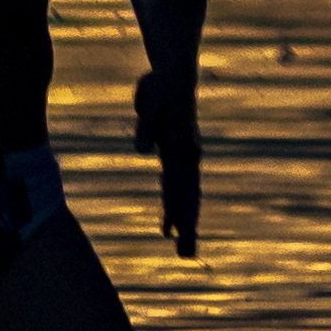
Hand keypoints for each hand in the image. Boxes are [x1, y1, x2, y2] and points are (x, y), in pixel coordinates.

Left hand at [134, 67, 200, 257]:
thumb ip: (146, 128)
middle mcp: (187, 158)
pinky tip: (167, 229)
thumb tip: (142, 149)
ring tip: (184, 251)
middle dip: (187, 227)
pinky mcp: (175, 160)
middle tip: (187, 255)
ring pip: (184, 198)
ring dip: (183, 224)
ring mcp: (183, 161)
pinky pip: (174, 191)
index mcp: (182, 149)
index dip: (178, 210)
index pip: (179, 185)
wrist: (173, 76)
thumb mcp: (151, 103)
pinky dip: (172, 211)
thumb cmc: (161, 87)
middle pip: (187, 197)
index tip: (177, 234)